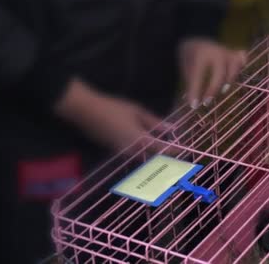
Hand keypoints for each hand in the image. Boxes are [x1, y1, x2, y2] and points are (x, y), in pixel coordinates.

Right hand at [55, 79, 171, 151]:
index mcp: (140, 140)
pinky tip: (146, 149)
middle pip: (152, 160)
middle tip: (175, 159)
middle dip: (164, 160)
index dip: (173, 151)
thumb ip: (154, 122)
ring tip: (163, 155)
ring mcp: (121, 153)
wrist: (85, 112)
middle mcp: (132, 151)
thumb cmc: (113, 108)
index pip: (161, 149)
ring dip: (153, 160)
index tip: (183, 152)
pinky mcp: (114, 151)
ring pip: (142, 160)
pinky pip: (133, 156)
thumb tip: (171, 130)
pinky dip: (142, 155)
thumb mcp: (137, 111)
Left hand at [179, 39, 246, 108]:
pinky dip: (241, 64)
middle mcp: (216, 52)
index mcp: (200, 54)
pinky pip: (241, 58)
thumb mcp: (185, 67)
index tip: (193, 105)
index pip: (198, 76)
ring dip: (228, 81)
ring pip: (233, 67)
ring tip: (222, 91)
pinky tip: (239, 70)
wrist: (196, 37)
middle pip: (219, 74)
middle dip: (213, 90)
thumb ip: (191, 83)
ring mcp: (227, 52)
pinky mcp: (233, 54)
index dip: (195, 91)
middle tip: (206, 103)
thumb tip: (194, 103)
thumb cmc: (189, 55)